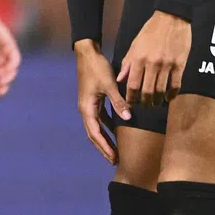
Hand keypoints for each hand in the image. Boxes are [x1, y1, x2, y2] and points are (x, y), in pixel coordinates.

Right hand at [0, 13, 21, 100]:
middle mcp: (1, 63)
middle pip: (4, 78)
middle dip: (2, 87)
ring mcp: (7, 56)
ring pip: (11, 71)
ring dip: (7, 77)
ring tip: (1, 82)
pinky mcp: (11, 48)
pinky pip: (15, 59)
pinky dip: (11, 66)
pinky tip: (5, 70)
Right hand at [76, 40, 131, 163]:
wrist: (87, 53)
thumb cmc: (96, 68)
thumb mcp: (109, 84)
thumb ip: (118, 102)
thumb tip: (129, 117)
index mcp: (87, 108)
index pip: (95, 133)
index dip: (104, 147)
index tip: (113, 158)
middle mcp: (86, 109)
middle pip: (94, 134)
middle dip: (104, 147)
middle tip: (115, 160)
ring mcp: (89, 105)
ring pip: (97, 127)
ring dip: (106, 138)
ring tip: (116, 149)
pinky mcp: (94, 99)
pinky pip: (101, 118)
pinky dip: (108, 126)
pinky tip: (118, 130)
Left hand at [118, 10, 190, 109]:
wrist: (171, 19)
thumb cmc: (151, 31)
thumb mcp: (135, 45)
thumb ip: (128, 63)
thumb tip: (120, 79)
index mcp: (139, 59)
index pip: (133, 84)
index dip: (131, 97)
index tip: (130, 104)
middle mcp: (152, 64)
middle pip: (147, 91)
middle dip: (144, 102)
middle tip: (144, 106)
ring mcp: (167, 65)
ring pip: (161, 90)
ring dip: (157, 100)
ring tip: (154, 104)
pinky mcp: (180, 64)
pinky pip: (176, 84)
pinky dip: (172, 94)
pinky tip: (168, 98)